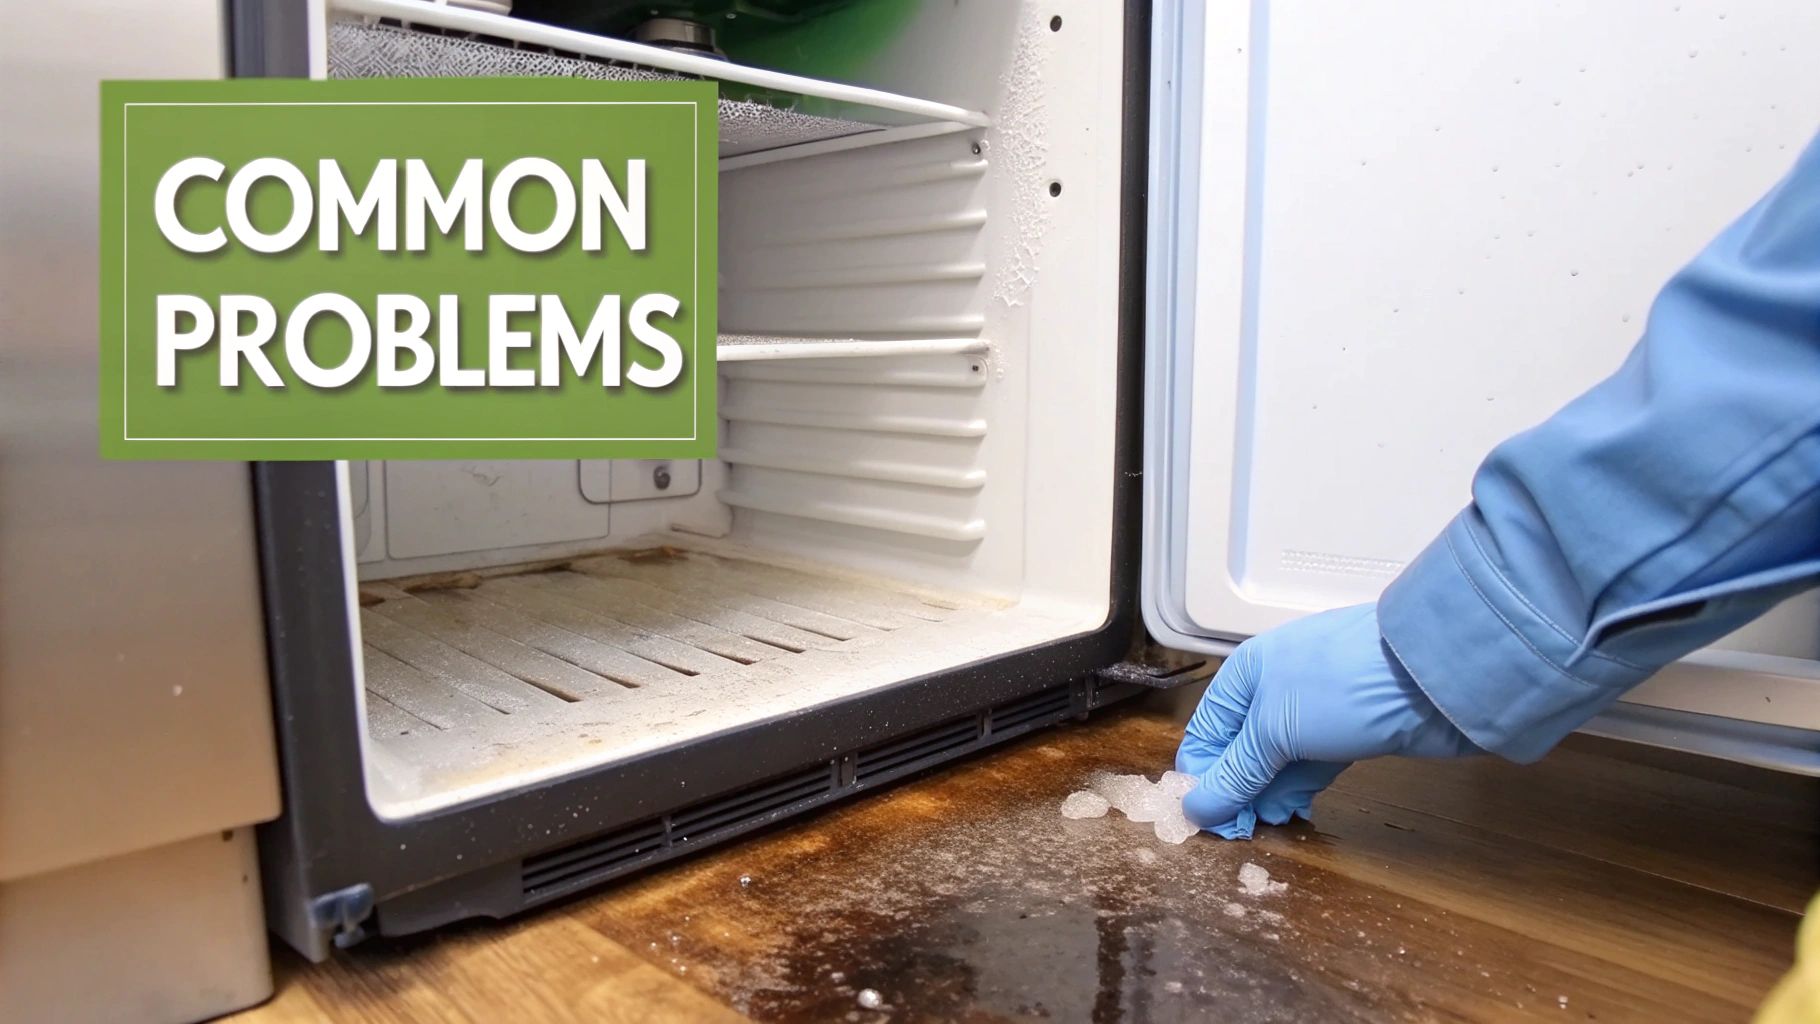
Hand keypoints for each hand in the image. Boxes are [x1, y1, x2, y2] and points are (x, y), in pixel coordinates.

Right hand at [1175, 603, 1480, 837]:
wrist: (1433, 674)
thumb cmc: (1340, 686)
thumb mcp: (1275, 730)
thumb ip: (1236, 773)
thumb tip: (1194, 810)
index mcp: (1245, 675)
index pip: (1205, 733)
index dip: (1201, 778)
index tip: (1204, 823)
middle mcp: (1273, 689)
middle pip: (1239, 750)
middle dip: (1236, 791)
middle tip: (1240, 833)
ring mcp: (1313, 711)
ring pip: (1275, 761)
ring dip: (1266, 795)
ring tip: (1267, 827)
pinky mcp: (1347, 732)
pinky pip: (1309, 765)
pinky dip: (1297, 789)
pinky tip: (1293, 812)